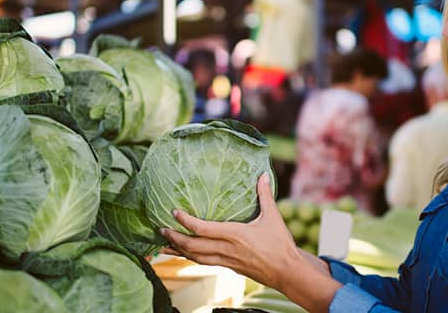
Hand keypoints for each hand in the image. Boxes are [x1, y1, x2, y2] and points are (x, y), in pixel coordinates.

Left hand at [160, 173, 302, 289]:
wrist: (286, 271)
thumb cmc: (280, 244)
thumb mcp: (273, 217)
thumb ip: (265, 195)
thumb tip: (263, 175)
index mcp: (235, 234)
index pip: (203, 229)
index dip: (186, 221)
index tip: (175, 212)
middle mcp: (226, 249)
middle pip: (192, 246)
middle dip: (174, 237)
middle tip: (161, 228)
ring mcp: (226, 260)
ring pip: (195, 257)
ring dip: (178, 250)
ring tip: (164, 244)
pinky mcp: (229, 267)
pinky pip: (204, 263)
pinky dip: (190, 258)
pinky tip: (184, 255)